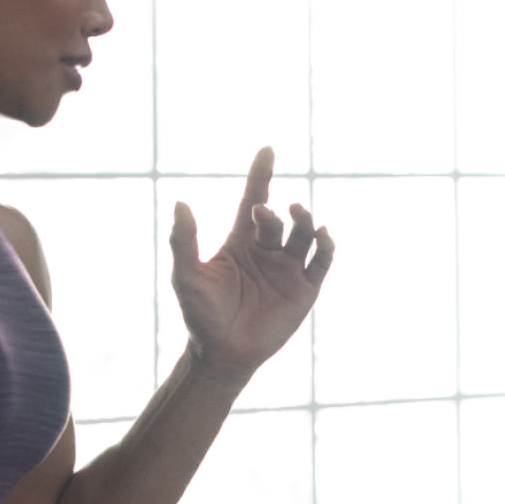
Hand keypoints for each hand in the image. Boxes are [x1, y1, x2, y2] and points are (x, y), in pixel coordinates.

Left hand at [170, 147, 333, 379]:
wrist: (223, 354)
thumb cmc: (201, 315)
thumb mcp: (186, 276)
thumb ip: (183, 241)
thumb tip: (180, 203)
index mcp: (240, 242)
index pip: (254, 198)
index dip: (261, 174)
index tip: (267, 150)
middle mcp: (267, 250)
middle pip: (279, 219)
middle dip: (274, 212)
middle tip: (263, 213)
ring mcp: (287, 269)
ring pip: (303, 234)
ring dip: (303, 220)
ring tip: (298, 214)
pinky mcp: (305, 289)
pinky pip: (320, 261)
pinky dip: (324, 245)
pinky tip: (322, 235)